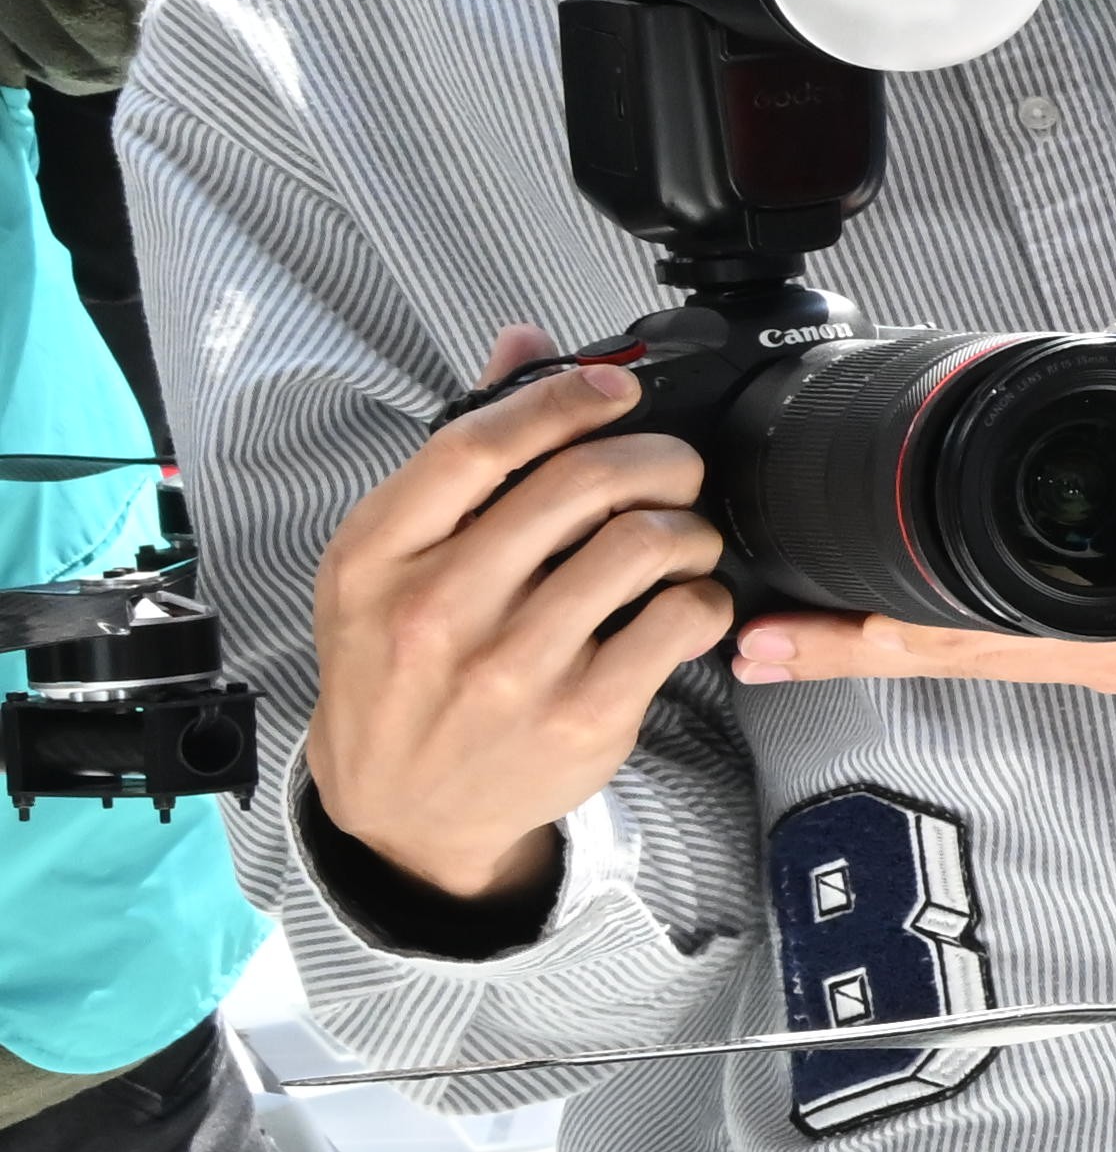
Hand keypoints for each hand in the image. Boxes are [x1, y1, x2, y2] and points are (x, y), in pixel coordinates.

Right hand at [304, 340, 732, 905]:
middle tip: (674, 469)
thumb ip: (459, 456)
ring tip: (682, 539)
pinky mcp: (579, 713)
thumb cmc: (395, 670)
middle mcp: (437, 606)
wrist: (400, 807)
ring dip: (688, 528)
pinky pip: (678, 621)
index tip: (612, 388)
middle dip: (655, 457)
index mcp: (377, 553)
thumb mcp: (387, 562)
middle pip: (580, 483)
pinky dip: (702, 598)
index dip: (563, 399)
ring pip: (642, 546)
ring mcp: (510, 666)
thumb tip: (525, 344)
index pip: (477, 444)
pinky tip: (684, 602)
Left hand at [733, 418, 1115, 693]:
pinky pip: (1014, 648)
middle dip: (845, 651)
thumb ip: (1110, 429)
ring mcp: (1115, 657)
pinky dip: (946, 638)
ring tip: (798, 636)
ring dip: (883, 647)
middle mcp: (1113, 649)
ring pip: (973, 659)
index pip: (966, 633)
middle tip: (753, 643)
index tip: (785, 631)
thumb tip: (1037, 398)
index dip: (865, 638)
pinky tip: (897, 621)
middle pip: (949, 659)